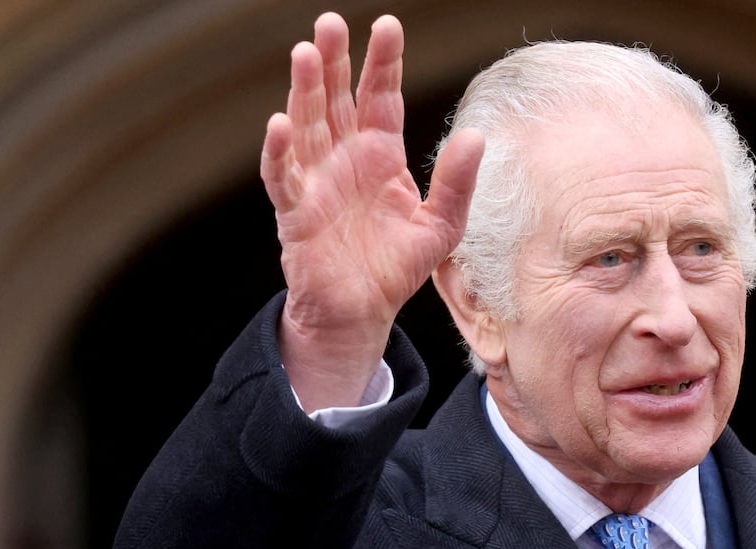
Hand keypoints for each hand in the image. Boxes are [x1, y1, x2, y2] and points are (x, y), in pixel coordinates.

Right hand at [261, 12, 483, 408]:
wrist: (362, 312)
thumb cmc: (396, 267)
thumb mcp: (442, 225)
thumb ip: (457, 183)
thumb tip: (477, 135)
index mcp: (380, 155)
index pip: (380, 98)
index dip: (383, 63)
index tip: (388, 26)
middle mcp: (345, 158)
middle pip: (337, 100)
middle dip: (335, 61)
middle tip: (331, 22)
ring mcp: (316, 181)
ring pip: (306, 125)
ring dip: (304, 91)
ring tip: (306, 53)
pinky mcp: (295, 212)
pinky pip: (281, 176)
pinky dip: (278, 151)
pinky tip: (280, 123)